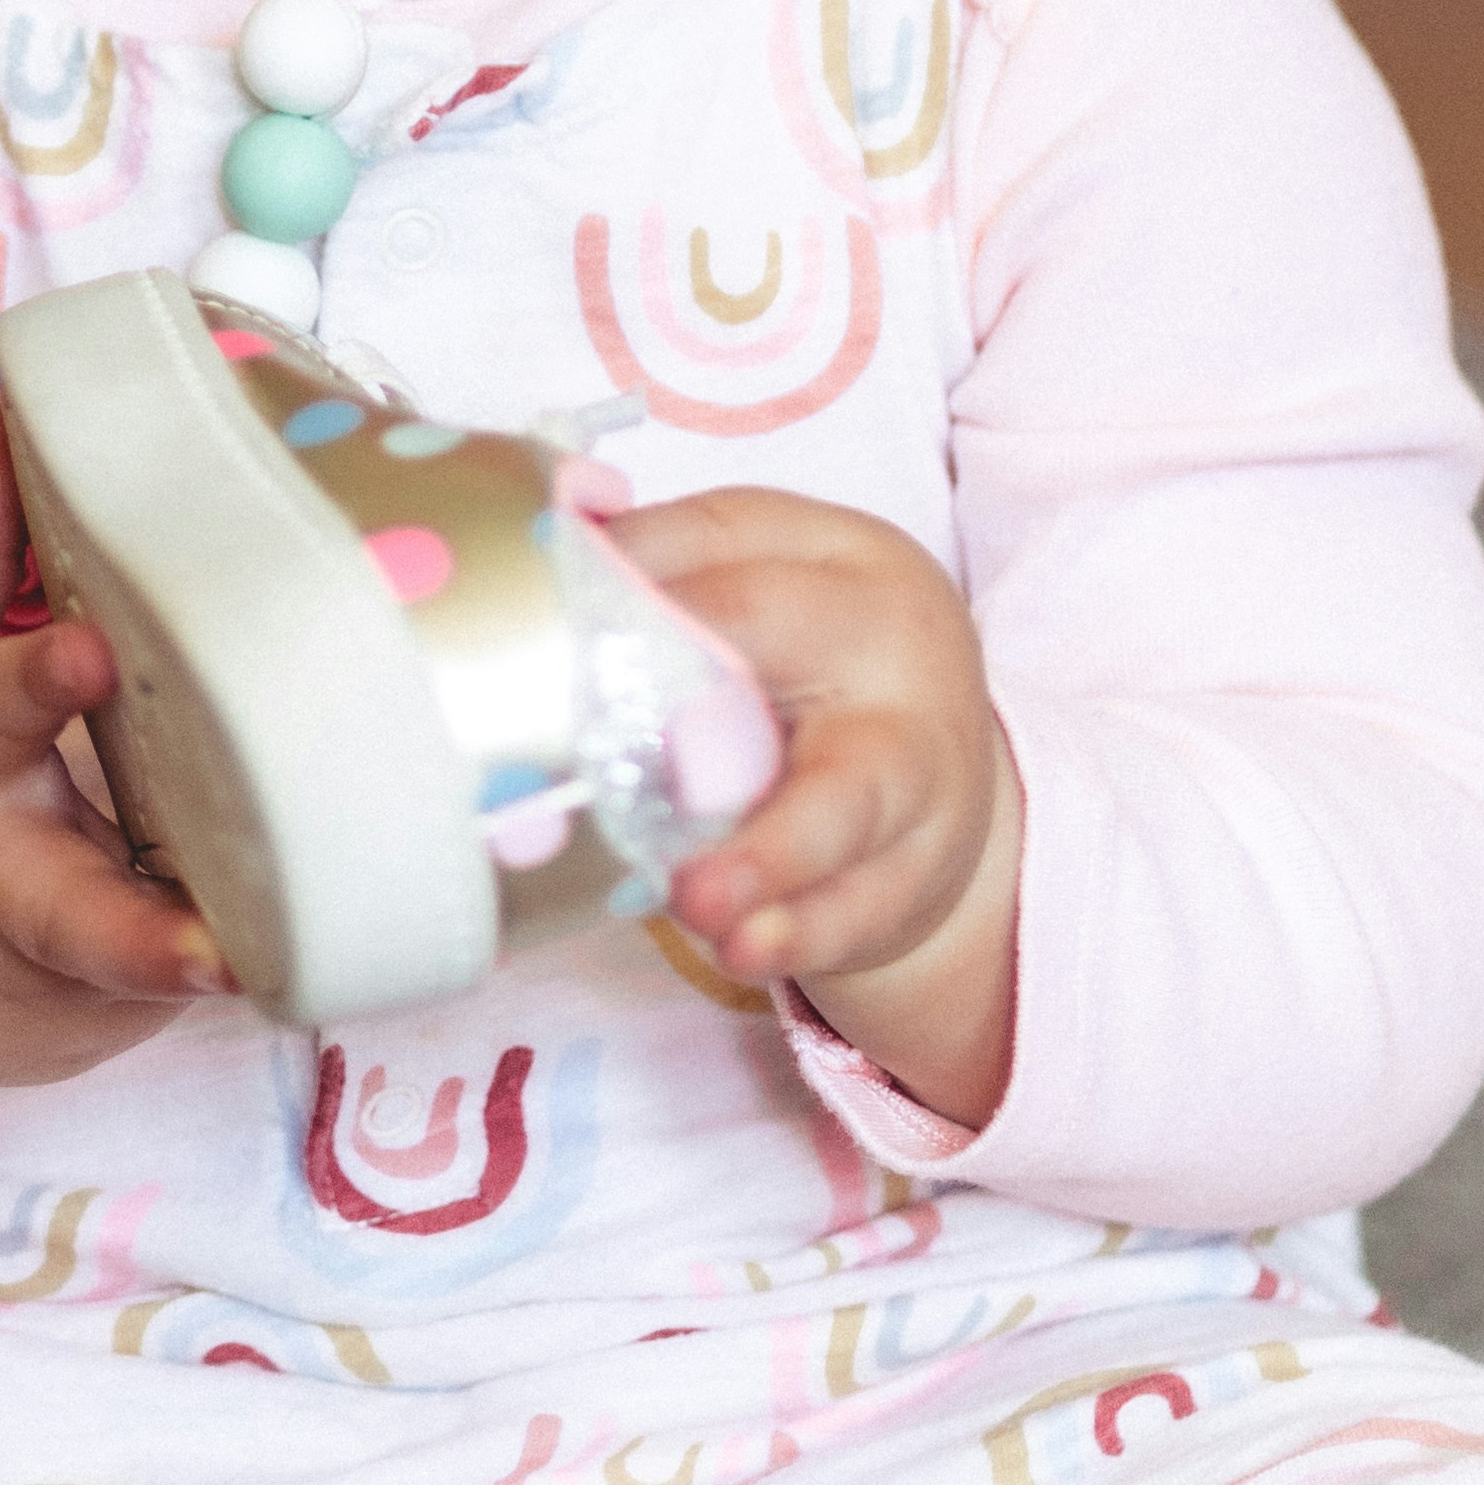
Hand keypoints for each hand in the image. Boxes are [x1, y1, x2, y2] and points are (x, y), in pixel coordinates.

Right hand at [0, 405, 232, 1138]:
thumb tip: (6, 423)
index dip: (42, 680)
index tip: (95, 652)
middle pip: (80, 921)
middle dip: (149, 940)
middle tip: (224, 949)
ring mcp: (45, 991)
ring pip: (157, 967)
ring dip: (232, 937)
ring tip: (330, 902)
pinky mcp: (83, 1038)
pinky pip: (169, 986)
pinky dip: (224, 944)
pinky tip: (292, 908)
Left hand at [603, 485, 1019, 1128]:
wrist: (942, 772)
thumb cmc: (817, 667)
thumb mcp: (772, 591)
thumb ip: (671, 574)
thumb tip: (542, 552)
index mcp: (836, 554)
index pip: (718, 536)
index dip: (625, 570)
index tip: (543, 613)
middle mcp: (882, 643)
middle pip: (782, 640)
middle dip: (688, 674)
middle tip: (603, 738)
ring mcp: (912, 762)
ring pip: (842, 800)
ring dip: (763, 854)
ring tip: (696, 898)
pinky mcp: (915, 869)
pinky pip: (857, 904)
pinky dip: (798, 933)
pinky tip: (745, 948)